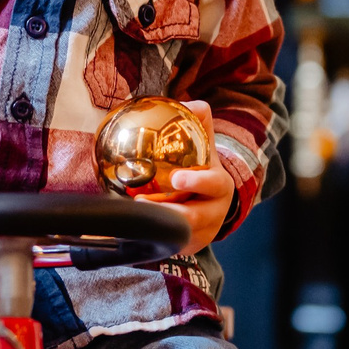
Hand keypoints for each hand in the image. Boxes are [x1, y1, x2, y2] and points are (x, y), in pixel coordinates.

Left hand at [138, 100, 231, 257]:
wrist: (213, 202)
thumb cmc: (204, 166)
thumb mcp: (207, 145)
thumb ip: (199, 121)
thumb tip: (186, 102)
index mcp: (220, 186)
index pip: (214, 184)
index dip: (198, 181)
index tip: (177, 178)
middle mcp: (214, 212)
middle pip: (196, 217)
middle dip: (172, 212)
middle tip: (142, 202)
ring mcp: (202, 233)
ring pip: (179, 234)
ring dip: (155, 225)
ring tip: (131, 214)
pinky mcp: (188, 246)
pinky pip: (169, 245)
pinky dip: (151, 238)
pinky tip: (128, 231)